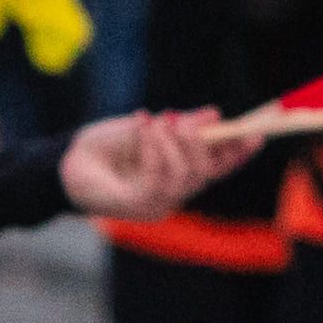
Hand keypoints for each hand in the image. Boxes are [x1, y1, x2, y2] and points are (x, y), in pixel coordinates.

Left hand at [59, 108, 246, 219]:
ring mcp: (156, 204)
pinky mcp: (136, 207)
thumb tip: (214, 116)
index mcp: (179, 175)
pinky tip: (142, 127)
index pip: (218, 168)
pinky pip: (158, 178)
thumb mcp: (148, 128)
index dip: (239, 153)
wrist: (65, 161)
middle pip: (205, 172)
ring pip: (184, 175)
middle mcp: (173, 194)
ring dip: (170, 141)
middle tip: (180, 118)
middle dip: (198, 141)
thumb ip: (181, 125)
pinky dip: (153, 148)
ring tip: (151, 119)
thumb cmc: (106, 148)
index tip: (257, 132)